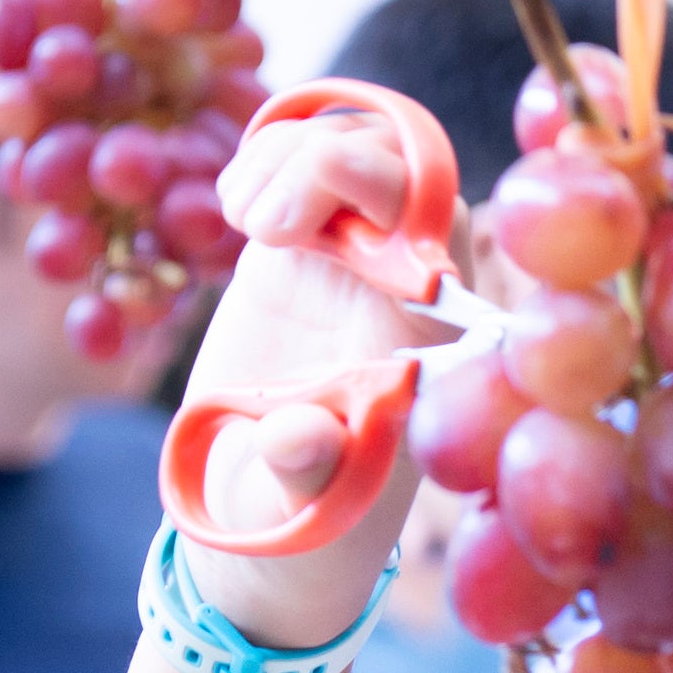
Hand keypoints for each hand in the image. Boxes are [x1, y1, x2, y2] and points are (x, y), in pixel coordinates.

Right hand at [181, 112, 436, 638]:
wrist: (261, 518)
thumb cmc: (299, 523)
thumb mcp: (293, 509)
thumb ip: (303, 471)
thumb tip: (298, 434)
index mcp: (428, 338)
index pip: (437, 221)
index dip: (376, 191)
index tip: (283, 231)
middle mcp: (404, 289)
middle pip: (401, 166)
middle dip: (325, 163)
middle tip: (256, 223)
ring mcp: (354, 260)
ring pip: (354, 149)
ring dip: (290, 156)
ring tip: (240, 216)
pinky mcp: (305, 250)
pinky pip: (307, 164)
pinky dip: (268, 158)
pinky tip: (235, 205)